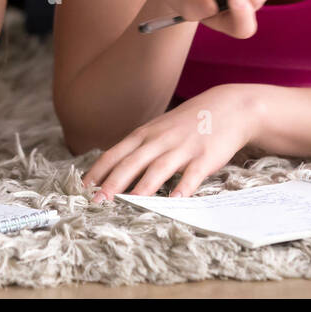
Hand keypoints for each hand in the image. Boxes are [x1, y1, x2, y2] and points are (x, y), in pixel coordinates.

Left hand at [82, 85, 257, 200]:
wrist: (228, 107)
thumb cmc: (187, 123)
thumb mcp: (158, 129)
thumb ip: (138, 147)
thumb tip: (111, 170)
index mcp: (145, 134)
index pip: (115, 154)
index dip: (98, 171)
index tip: (82, 189)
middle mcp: (160, 140)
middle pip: (131, 162)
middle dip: (112, 183)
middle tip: (96, 201)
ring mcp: (183, 148)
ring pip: (158, 168)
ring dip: (142, 187)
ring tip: (128, 204)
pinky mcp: (205, 157)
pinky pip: (192, 174)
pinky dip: (183, 187)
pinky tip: (175, 200)